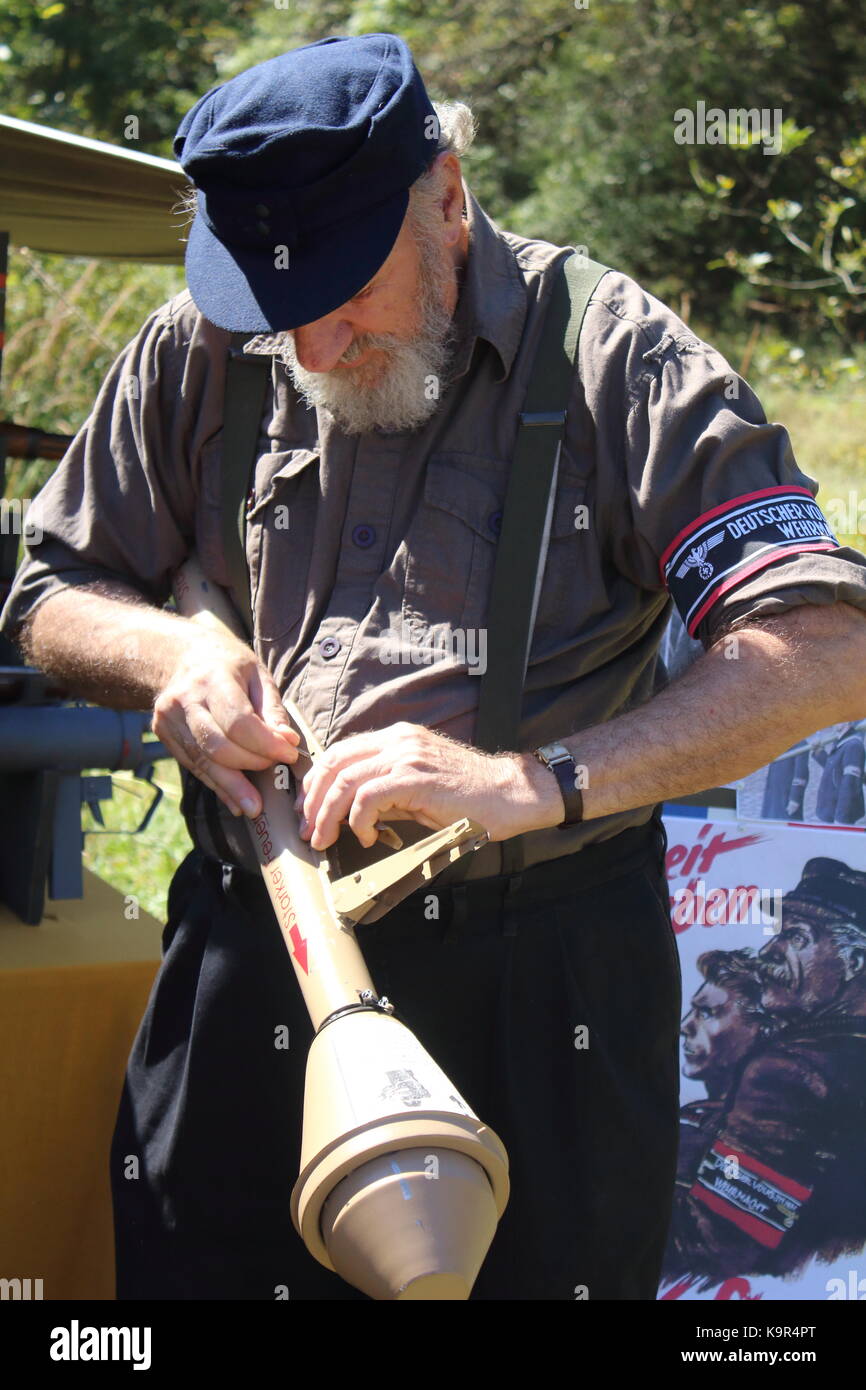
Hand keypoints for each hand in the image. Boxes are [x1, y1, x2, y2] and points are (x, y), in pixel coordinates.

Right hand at [152, 628, 299, 816]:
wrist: (184, 656)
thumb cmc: (230, 667)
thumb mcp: (258, 676)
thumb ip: (272, 710)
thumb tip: (288, 742)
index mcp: (214, 678)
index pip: (239, 722)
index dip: (266, 744)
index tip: (289, 755)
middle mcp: (186, 699)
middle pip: (219, 747)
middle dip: (251, 765)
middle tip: (275, 772)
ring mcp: (169, 718)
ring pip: (203, 762)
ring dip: (232, 787)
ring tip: (254, 808)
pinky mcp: (163, 734)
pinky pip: (193, 766)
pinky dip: (216, 785)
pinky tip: (234, 799)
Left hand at [297, 721, 562, 849]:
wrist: (512, 794)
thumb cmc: (471, 797)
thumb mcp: (419, 789)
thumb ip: (387, 793)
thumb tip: (352, 814)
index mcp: (397, 738)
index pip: (339, 752)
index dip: (317, 784)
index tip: (311, 813)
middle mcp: (398, 740)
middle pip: (333, 763)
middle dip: (313, 800)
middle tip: (309, 831)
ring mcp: (406, 756)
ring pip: (344, 780)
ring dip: (327, 815)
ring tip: (326, 839)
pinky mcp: (415, 777)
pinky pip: (367, 797)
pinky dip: (357, 820)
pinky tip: (367, 836)